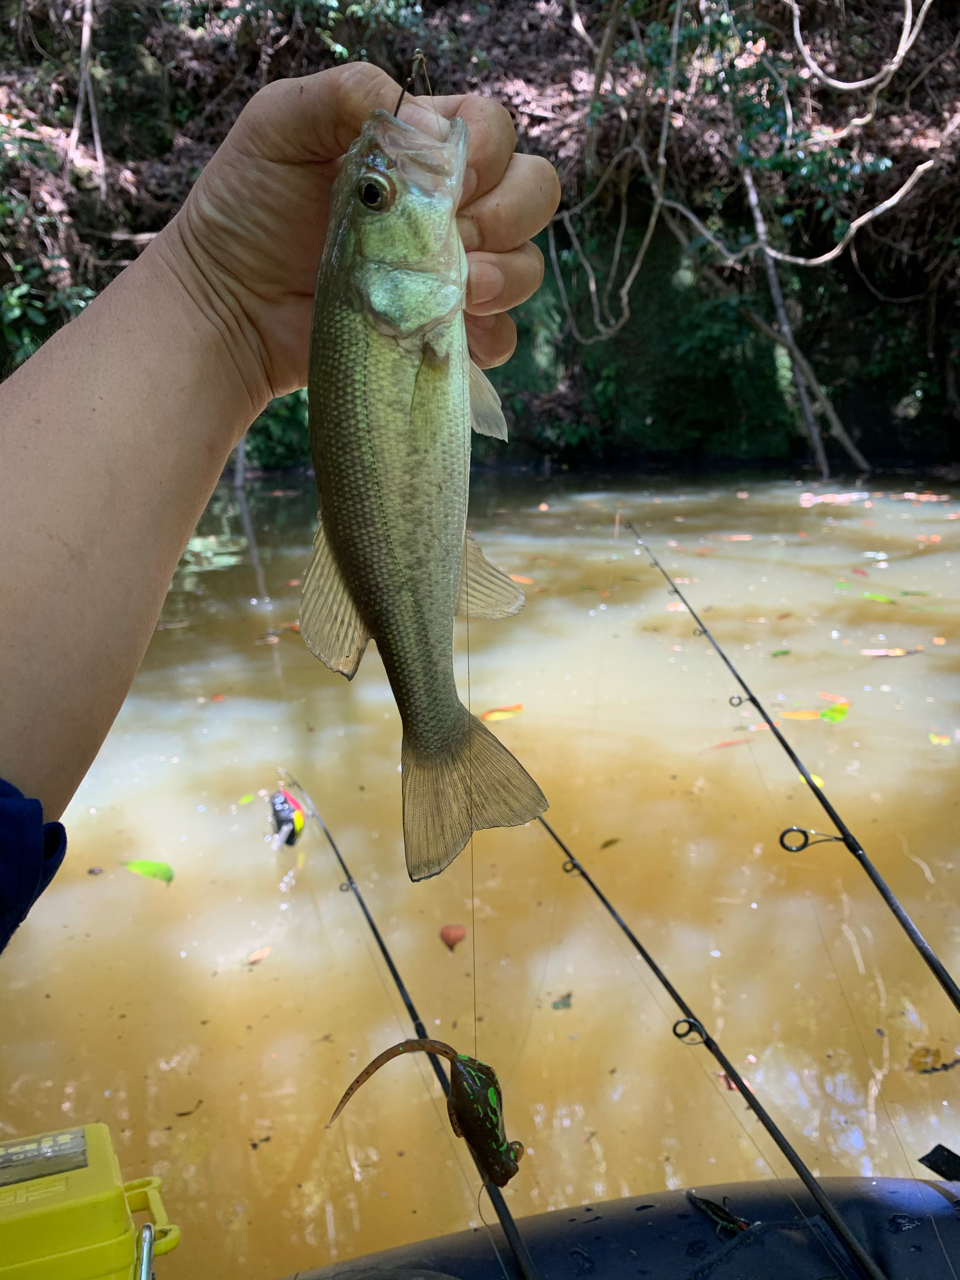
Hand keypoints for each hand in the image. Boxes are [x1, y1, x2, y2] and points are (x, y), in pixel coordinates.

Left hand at [159, 62, 560, 408]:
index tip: (446, 179)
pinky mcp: (441, 333)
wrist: (226, 304)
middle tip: (456, 238)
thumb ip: (348, 94)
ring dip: (507, 274)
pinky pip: (501, 336)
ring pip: (527, 264)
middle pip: (531, 192)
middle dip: (509, 212)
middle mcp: (445, 209)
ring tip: (460, 289)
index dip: (486, 152)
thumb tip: (428, 125)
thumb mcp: (279, 124)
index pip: (493, 131)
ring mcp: (448, 275)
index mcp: (418, 152)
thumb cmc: (245, 210)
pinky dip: (490, 335)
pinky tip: (451, 330)